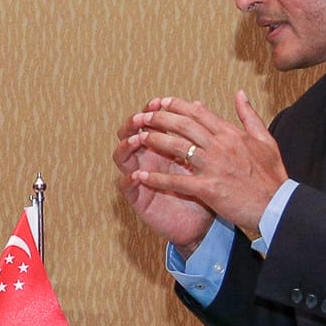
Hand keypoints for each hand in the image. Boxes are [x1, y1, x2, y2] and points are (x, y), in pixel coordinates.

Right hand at [114, 96, 215, 251]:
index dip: (150, 110)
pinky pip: (126, 187)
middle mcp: (147, 159)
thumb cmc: (202, 190)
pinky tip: (136, 174)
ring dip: (126, 147)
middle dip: (132, 124)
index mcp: (161, 147)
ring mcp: (140, 177)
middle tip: (141, 117)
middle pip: (128, 134)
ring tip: (137, 140)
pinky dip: (128, 179)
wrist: (203, 224)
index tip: (159, 102)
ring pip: (121, 157)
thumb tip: (198, 104)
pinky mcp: (138, 198)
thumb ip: (198, 132)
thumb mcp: (203, 158)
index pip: (149, 122)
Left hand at [135, 91, 287, 237]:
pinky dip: (157, 178)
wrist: (278, 205)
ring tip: (137, 138)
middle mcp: (221, 145)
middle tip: (141, 116)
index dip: (176, 105)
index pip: (198, 113)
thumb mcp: (265, 139)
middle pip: (183, 125)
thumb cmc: (272, 176)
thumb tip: (239, 93)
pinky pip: (177, 181)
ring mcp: (214, 166)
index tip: (160, 102)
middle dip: (159, 118)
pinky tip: (141, 175)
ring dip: (154, 141)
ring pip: (177, 147)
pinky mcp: (209, 188)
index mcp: (231, 134)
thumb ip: (249, 115)